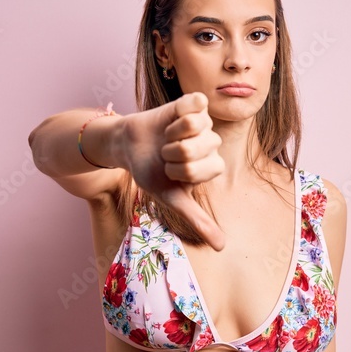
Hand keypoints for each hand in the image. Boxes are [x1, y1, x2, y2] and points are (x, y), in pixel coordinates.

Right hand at [116, 92, 225, 250]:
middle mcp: (212, 144)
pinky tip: (171, 119)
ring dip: (172, 133)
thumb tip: (221, 247)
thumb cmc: (151, 172)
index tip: (171, 172)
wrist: (128, 145)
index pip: (206, 169)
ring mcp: (204, 122)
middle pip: (196, 148)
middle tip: (166, 154)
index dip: (181, 171)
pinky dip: (177, 113)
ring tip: (166, 137)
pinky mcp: (193, 103)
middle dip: (173, 152)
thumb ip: (198, 219)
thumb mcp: (172, 197)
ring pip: (195, 125)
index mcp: (211, 167)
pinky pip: (195, 105)